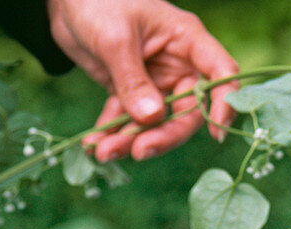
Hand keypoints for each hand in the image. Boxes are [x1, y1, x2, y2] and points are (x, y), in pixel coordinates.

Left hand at [47, 0, 238, 161]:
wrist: (66, 0)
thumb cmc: (98, 2)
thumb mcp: (116, 39)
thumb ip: (133, 80)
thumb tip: (152, 118)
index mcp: (187, 40)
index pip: (220, 73)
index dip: (223, 103)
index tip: (216, 134)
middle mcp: (177, 64)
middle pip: (187, 111)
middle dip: (163, 135)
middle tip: (138, 152)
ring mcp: (154, 81)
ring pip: (154, 122)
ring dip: (130, 140)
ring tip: (102, 152)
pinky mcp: (130, 92)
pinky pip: (126, 120)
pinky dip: (111, 134)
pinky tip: (94, 145)